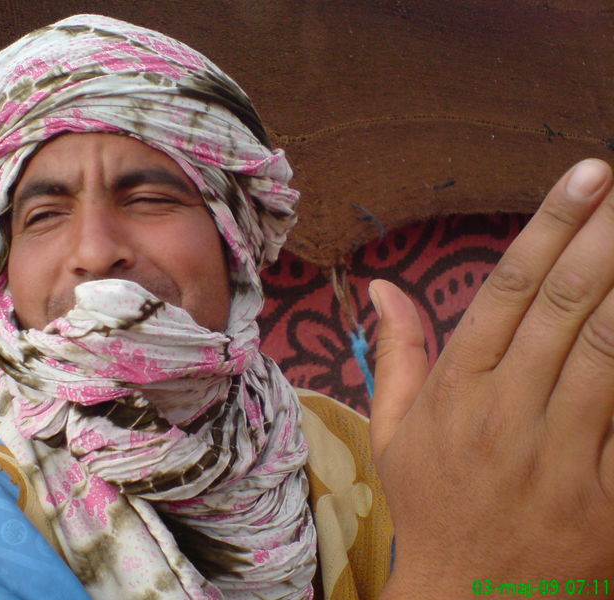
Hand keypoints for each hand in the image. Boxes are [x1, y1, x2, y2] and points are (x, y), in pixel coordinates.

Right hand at [369, 159, 613, 598]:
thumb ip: (396, 352)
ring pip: (610, 353)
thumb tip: (381, 286)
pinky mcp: (609, 494)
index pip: (506, 292)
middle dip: (605, 235)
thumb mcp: (395, 431)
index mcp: (457, 392)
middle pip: (567, 308)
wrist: (470, 599)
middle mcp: (508, 412)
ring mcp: (563, 455)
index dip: (548, 229)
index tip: (584, 177)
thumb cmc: (432, 504)